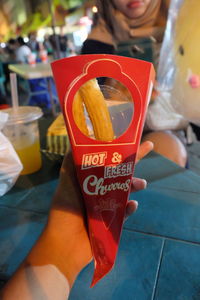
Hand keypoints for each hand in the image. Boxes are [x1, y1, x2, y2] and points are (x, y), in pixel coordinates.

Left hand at [47, 141, 152, 285]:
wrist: (65, 244)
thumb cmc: (64, 211)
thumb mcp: (66, 182)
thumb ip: (71, 163)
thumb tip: (76, 141)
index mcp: (88, 180)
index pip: (106, 161)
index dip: (119, 149)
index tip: (133, 139)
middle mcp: (98, 191)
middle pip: (119, 174)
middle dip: (133, 164)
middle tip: (146, 152)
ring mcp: (105, 207)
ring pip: (125, 192)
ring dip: (134, 185)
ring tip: (141, 184)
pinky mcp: (111, 222)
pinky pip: (124, 212)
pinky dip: (130, 208)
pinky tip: (132, 205)